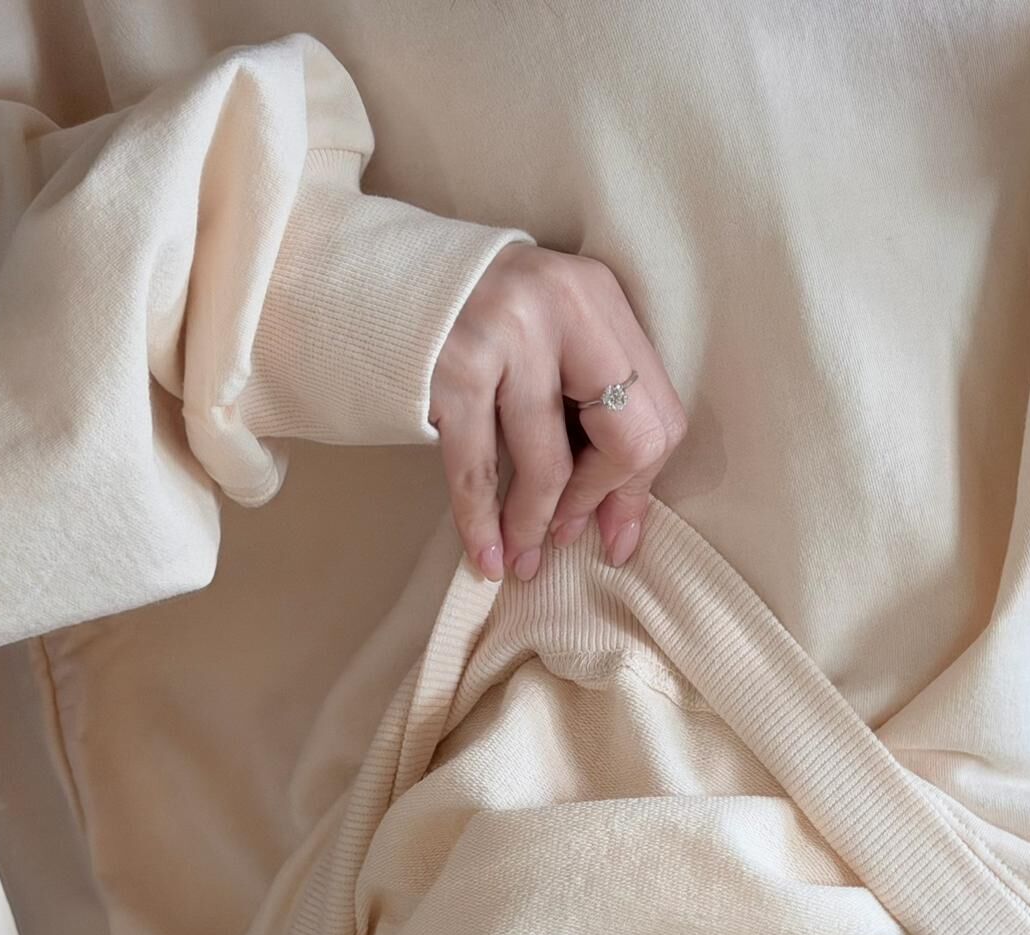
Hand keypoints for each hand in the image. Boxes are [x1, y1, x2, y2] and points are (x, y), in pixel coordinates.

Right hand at [428, 241, 686, 580]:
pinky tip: (485, 556)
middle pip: (626, 438)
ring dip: (533, 525)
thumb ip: (591, 413)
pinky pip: (479, 470)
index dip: (638, 485)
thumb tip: (620, 526)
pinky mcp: (453, 367)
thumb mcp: (548, 344)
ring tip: (521, 560)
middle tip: (567, 539)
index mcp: (599, 297)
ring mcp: (508, 333)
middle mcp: (564, 304)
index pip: (658, 412)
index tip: (614, 530)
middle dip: (596, 503)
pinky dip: (483, 523)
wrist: (370, 279)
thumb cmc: (473, 323)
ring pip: (549, 464)